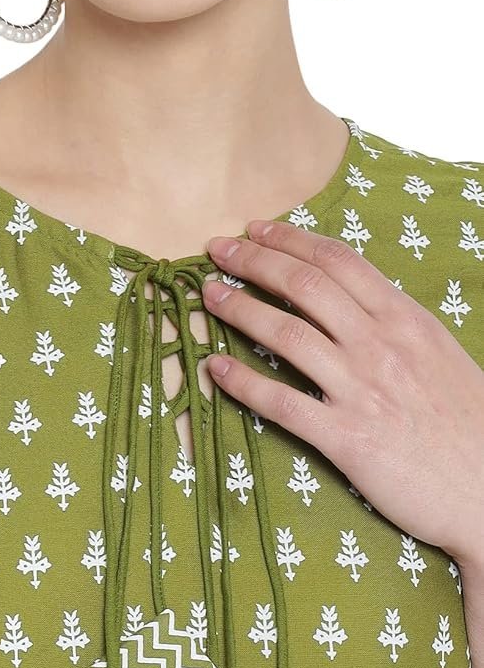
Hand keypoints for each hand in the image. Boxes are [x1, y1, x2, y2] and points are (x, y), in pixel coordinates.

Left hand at [201, 219, 483, 569]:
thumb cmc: (467, 420)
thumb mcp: (437, 350)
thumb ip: (391, 320)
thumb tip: (347, 293)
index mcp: (404, 319)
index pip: (338, 261)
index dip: (289, 239)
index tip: (255, 229)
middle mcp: (380, 345)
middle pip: (304, 286)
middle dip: (253, 261)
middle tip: (217, 250)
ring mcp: (362, 390)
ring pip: (286, 335)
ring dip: (239, 309)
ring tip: (209, 295)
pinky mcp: (347, 438)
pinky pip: (282, 403)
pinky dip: (243, 383)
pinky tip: (216, 367)